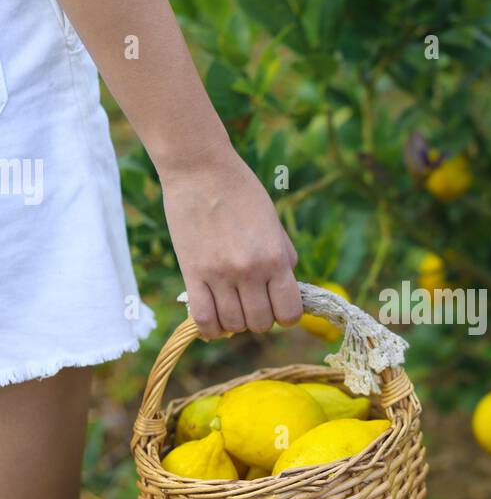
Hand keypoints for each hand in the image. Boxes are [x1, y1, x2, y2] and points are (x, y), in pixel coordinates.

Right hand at [160, 141, 302, 339]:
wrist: (201, 169)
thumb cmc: (241, 191)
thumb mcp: (273, 222)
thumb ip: (284, 257)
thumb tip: (288, 288)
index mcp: (276, 258)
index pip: (289, 313)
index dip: (286, 316)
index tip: (278, 307)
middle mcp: (251, 271)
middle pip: (261, 323)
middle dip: (260, 319)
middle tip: (252, 303)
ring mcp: (220, 274)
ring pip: (234, 325)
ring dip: (235, 323)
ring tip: (232, 306)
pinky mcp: (192, 273)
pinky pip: (203, 319)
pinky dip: (210, 329)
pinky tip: (214, 322)